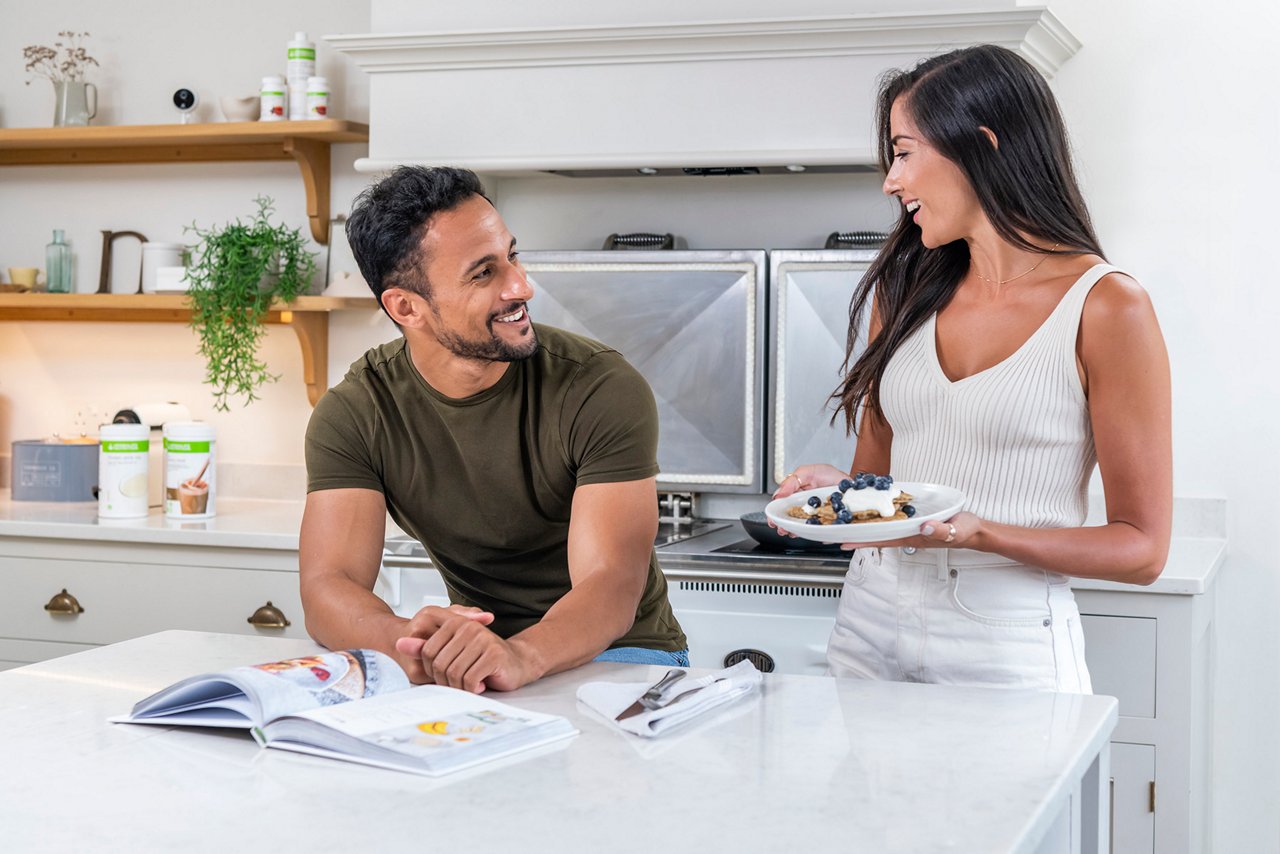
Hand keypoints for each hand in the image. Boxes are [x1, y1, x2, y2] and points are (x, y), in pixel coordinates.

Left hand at [395, 605, 534, 692]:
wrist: (518, 662)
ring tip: (469, 685)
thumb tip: (400, 643)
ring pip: (454, 674)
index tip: (445, 675)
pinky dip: (472, 688)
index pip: (427, 651)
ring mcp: (482, 639)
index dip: (432, 669)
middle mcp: (468, 628)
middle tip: (458, 684)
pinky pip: (470, 680)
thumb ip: (425, 646)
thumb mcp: (451, 651)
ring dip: (459, 687)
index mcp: (455, 623)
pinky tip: (480, 685)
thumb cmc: (484, 658)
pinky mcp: (493, 655)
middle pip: (439, 664)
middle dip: (446, 681)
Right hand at [770, 464, 852, 537]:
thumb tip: (779, 494)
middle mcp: (803, 506)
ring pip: (799, 526)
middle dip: (782, 525)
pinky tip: (805, 533)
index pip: (781, 505)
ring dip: (792, 530)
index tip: (773, 518)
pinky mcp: (824, 522)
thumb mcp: (808, 472)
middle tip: (781, 528)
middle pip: (789, 518)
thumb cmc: (829, 476)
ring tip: (789, 532)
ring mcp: (813, 515)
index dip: (775, 513)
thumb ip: (792, 481)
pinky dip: (810, 533)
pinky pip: (815, 530)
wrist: (850, 484)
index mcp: (795, 495)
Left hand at [837, 511, 982, 550]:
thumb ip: (941, 530)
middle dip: (857, 535)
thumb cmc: (965, 531)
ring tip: (846, 524)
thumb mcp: (956, 529)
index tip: (843, 541)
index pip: (883, 539)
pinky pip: (894, 521)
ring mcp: (911, 529)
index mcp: (914, 537)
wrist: (975, 530)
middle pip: (878, 536)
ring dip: (866, 527)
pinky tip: (871, 515)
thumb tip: (923, 526)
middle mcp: (909, 534)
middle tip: (835, 532)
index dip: (863, 540)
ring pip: (884, 529)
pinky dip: (880, 519)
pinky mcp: (915, 522)